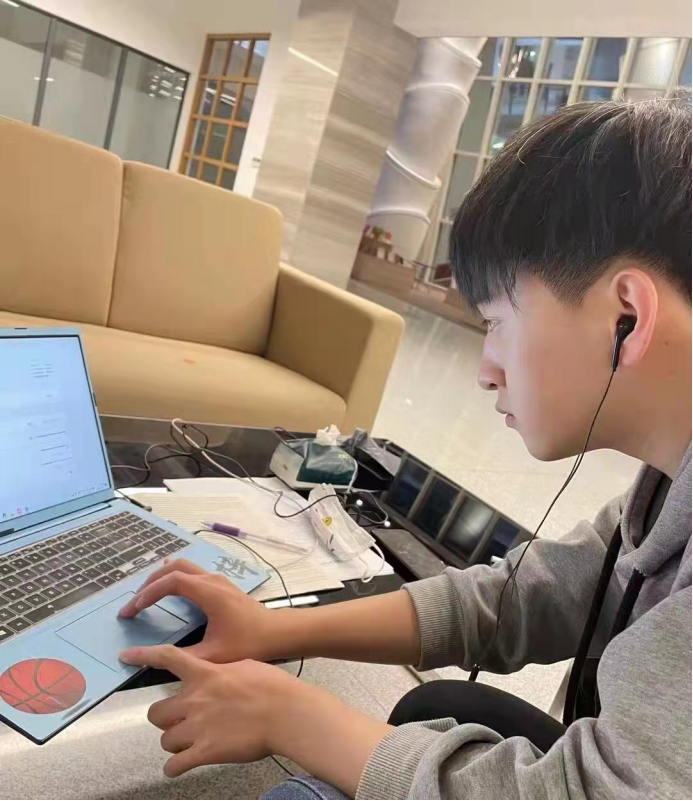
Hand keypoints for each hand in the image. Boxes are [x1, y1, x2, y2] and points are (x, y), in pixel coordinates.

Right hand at [118, 559, 273, 662]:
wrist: (277, 633)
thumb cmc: (247, 643)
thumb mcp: (211, 655)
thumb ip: (177, 656)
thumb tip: (145, 657)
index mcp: (208, 592)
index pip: (170, 582)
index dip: (147, 594)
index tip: (132, 610)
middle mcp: (212, 579)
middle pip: (174, 568)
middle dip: (150, 583)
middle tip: (133, 604)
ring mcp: (218, 579)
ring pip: (183, 566)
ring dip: (162, 578)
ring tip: (145, 596)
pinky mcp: (222, 584)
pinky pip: (192, 572)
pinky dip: (174, 578)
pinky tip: (168, 589)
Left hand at [121, 644, 392, 794]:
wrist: (286, 712)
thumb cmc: (272, 687)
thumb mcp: (243, 666)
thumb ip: (221, 671)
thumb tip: (215, 674)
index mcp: (205, 674)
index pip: (167, 658)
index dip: (144, 656)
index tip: (126, 656)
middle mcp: (195, 699)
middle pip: (156, 712)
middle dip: (166, 718)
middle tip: (180, 720)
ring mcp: (198, 727)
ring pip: (165, 739)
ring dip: (175, 742)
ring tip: (191, 742)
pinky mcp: (205, 752)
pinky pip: (175, 766)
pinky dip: (176, 767)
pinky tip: (184, 764)